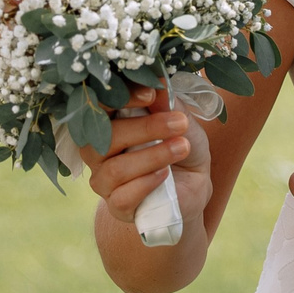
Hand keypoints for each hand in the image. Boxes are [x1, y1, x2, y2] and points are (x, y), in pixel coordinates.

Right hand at [75, 85, 211, 231]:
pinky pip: (123, 197)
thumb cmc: (181, 142)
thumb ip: (168, 104)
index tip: (151, 94)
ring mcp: (104, 180)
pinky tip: (165, 174)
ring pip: (115, 169)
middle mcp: (98, 149)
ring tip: (182, 147)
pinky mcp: (117, 206)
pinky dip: (146, 183)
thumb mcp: (182, 119)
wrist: (194, 183)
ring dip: (153, 156)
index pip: (99, 105)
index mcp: (109, 121)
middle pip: (106, 137)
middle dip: (146, 127)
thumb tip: (159, 86)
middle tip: (179, 123)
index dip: (120, 97)